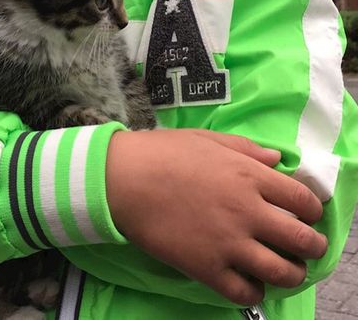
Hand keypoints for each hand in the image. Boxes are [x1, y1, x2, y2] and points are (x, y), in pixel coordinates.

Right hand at [106, 129, 326, 305]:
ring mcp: (228, 243)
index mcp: (249, 176)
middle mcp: (247, 212)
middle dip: (312, 248)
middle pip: (303, 241)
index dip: (312, 212)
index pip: (304, 201)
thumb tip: (278, 160)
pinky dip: (254, 292)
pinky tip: (248, 283)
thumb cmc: (159, 153)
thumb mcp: (206, 140)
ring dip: (291, 274)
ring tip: (283, 271)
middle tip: (305, 249)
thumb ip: (246, 149)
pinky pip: (245, 293)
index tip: (306, 216)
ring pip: (282, 272)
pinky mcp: (205, 267)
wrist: (119, 179)